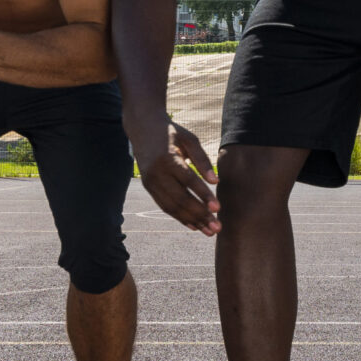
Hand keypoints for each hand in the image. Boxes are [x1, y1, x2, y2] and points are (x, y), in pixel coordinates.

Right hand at [135, 119, 219, 234]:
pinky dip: (180, 217)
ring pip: (172, 207)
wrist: (142, 128)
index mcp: (168, 158)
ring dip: (192, 221)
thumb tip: (215, 182)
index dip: (203, 196)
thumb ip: (202, 160)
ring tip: (209, 231)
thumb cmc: (171, 133)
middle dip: (200, 215)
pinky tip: (194, 225)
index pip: (188, 181)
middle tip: (217, 227)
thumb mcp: (189, 139)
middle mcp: (156, 173)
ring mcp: (150, 182)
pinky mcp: (149, 188)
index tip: (218, 208)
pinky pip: (165, 206)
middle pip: (180, 199)